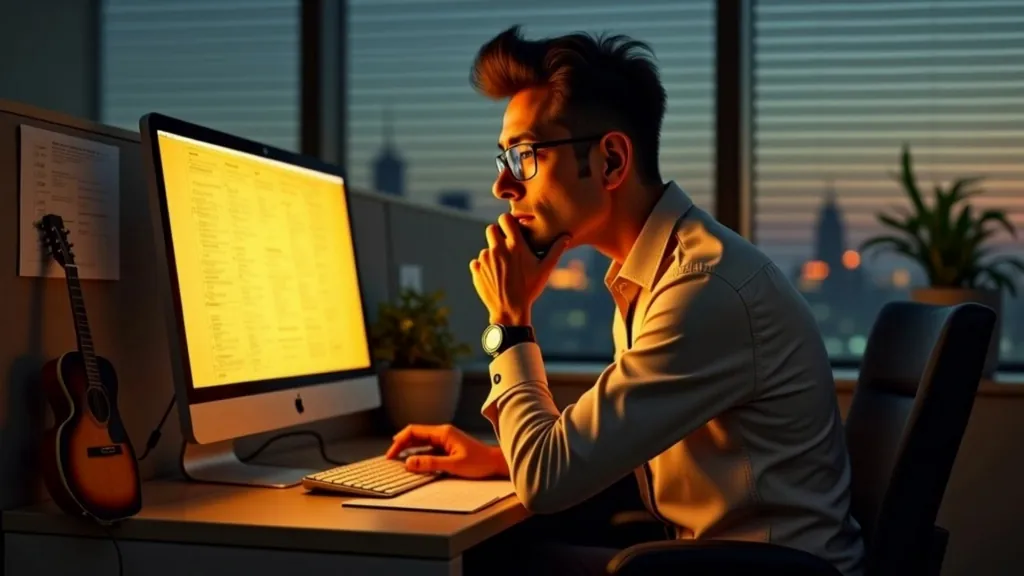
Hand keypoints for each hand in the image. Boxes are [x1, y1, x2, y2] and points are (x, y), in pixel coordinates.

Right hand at [385, 424, 508, 477]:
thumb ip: (430, 463)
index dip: (400, 441)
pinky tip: (413, 460)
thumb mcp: (453, 465)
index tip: (391, 453)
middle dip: (401, 444)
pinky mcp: (447, 446)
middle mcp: (442, 433)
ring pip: (421, 440)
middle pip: (415, 434)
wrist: (495, 463)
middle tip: (390, 457)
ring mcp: (445, 439)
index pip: (414, 431)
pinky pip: (428, 447)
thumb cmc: (479, 462)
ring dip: (408, 448)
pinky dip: (417, 452)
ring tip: (397, 458)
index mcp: (443, 432)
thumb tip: (409, 462)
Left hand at [470, 213, 570, 325]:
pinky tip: (495, 276)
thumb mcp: (545, 269)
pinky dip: (484, 266)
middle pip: (491, 229)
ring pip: (486, 248)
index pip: (504, 218)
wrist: (510, 310)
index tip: (513, 229)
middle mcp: (497, 249)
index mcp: (514, 245)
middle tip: (506, 247)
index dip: (508, 222)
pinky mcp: (476, 270)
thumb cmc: (530, 289)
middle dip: (497, 234)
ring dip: (493, 254)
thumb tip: (567, 236)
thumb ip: (556, 250)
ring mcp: (485, 259)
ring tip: (504, 268)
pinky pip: (477, 262)